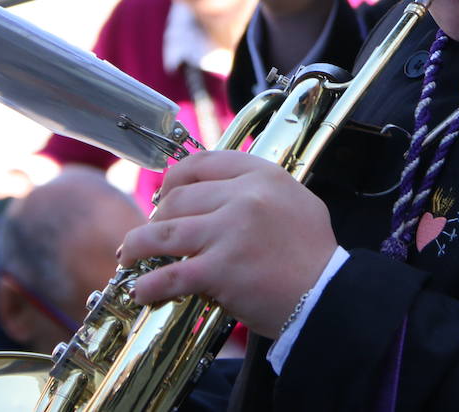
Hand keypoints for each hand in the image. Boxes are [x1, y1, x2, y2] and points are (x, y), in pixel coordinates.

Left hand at [117, 152, 336, 338]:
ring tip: (130, 256)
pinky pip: (170, 275)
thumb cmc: (313, 254)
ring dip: (137, 246)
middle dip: (155, 218)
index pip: (201, 163)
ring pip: (163, 233)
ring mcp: (229, 233)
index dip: (172, 178)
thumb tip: (216, 191)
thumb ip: (257, 190)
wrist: (328, 296)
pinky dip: (149, 285)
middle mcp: (244, 197)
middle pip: (177, 199)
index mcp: (261, 175)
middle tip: (150, 235)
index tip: (163, 194)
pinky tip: (142, 290)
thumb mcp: (294, 200)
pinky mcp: (220, 271)